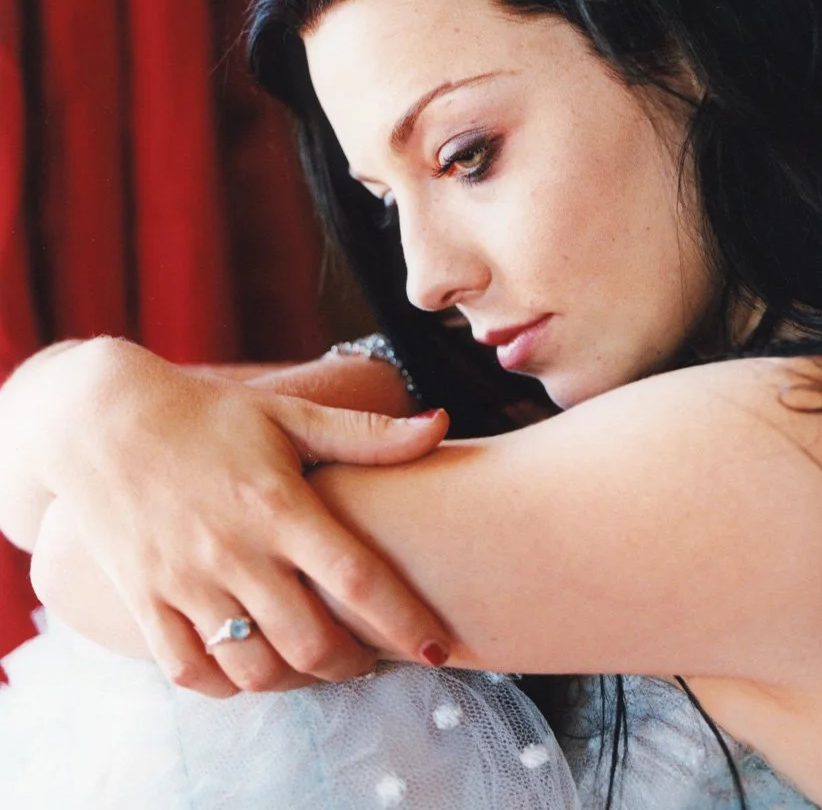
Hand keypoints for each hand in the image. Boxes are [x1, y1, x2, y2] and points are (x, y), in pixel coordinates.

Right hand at [21, 337, 451, 696]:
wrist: (102, 421)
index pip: (356, 578)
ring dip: (298, 681)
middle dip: (354, 663)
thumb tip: (440, 424)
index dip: (403, 620)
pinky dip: (230, 685)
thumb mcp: (290, 413)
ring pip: (254, 668)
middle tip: (375, 657)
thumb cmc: (210, 414)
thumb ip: (367, 434)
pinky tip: (257, 669)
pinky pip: (191, 672)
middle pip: (310, 641)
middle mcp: (235, 552)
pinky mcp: (145, 603)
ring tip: (322, 665)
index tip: (437, 647)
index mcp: (280, 506)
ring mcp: (186, 583)